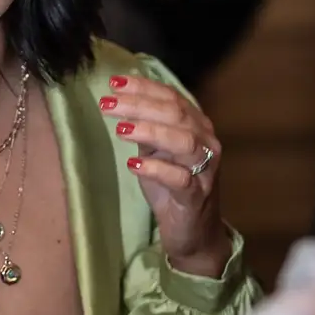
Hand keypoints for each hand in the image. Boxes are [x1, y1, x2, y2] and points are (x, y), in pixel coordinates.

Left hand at [100, 75, 230, 277]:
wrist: (193, 231)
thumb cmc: (173, 187)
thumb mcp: (157, 152)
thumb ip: (146, 128)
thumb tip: (120, 100)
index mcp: (197, 126)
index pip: (172, 97)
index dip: (144, 87)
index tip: (114, 83)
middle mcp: (206, 143)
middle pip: (176, 114)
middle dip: (140, 105)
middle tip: (108, 103)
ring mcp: (205, 170)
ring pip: (184, 142)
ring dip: (150, 131)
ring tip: (121, 129)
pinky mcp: (196, 197)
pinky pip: (180, 179)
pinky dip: (157, 169)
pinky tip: (134, 164)